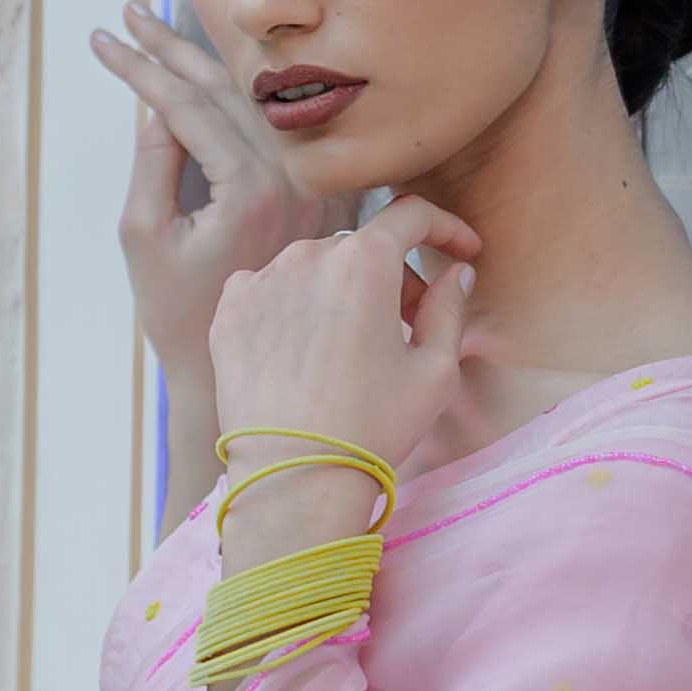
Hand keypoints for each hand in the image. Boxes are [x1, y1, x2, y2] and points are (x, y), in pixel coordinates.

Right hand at [94, 5, 325, 396]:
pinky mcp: (319, 197)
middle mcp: (293, 180)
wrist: (239, 376)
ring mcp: (313, 187)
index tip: (100, 38)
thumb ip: (152, 162)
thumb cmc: (181, 316)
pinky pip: (278, 134)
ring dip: (206, 66)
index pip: (188, 106)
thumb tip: (156, 101)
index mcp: (252, 189)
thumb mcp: (144, 236)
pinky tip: (211, 77)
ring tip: (160, 31)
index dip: (139, 66)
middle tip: (128, 13)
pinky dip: (241, 102)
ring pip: (255, 104)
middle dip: (171, 49)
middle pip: (227, 91)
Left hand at [203, 198, 480, 531]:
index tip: (462, 250)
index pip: (411, 214)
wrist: (293, 476)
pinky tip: (304, 351)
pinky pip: (270, 289)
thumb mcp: (435, 371)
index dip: (446, 227)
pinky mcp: (229, 309)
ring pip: (314, 267)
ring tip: (352, 346)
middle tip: (409, 323)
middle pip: (362, 248)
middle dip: (393, 275)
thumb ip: (451, 307)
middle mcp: (308, 255)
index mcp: (364, 261)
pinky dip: (293, 306)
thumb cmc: (373, 426)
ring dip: (340, 291)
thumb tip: (456, 271)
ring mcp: (261, 279)